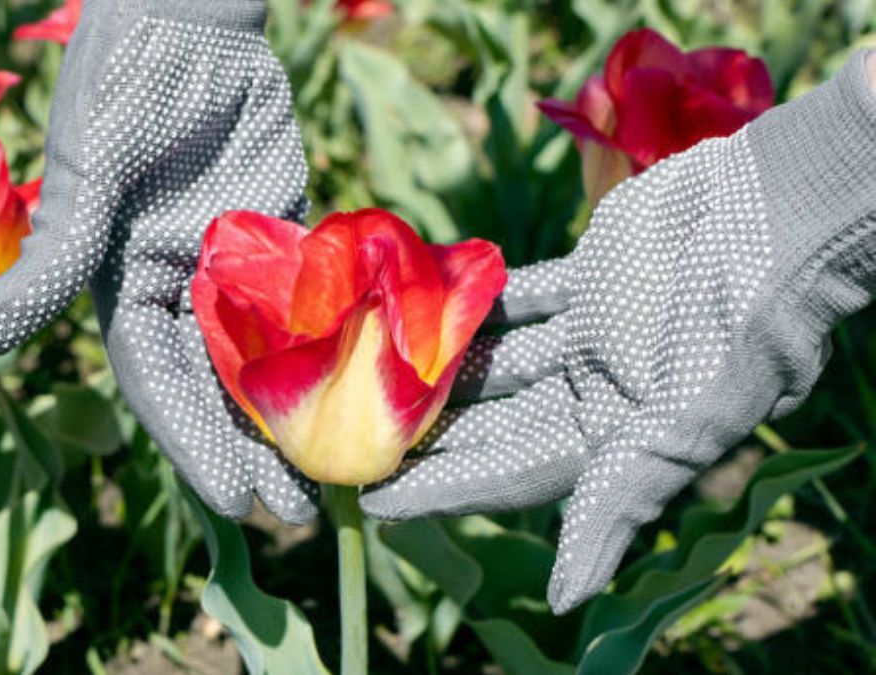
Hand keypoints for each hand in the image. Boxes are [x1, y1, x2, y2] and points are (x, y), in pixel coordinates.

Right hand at [0, 0, 319, 522]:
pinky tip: (374, 389)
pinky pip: (317, 300)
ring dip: (302, 413)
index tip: (240, 500)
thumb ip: (56, 259)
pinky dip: (341, 343)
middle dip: (256, 448)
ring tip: (343, 474)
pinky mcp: (290, 234)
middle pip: (221, 387)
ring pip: (273, 357)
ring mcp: (239, 266)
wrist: (190, 16)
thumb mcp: (88, 172)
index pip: (161, 385)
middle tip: (302, 510)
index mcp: (126, 288)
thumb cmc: (124, 83)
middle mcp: (183, 289)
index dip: (197, 444)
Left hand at [360, 49, 875, 612]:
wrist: (786, 206)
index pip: (510, 474)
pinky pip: (520, 297)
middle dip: (427, 434)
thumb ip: (623, 504)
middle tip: (350, 437)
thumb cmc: (744, 320)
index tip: (373, 499)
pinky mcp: (591, 277)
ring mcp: (595, 335)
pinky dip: (479, 302)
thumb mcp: (689, 422)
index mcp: (621, 439)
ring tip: (366, 373)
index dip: (442, 490)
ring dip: (441, 367)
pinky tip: (423, 302)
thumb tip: (569, 598)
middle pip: (493, 423)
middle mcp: (603, 393)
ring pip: (499, 361)